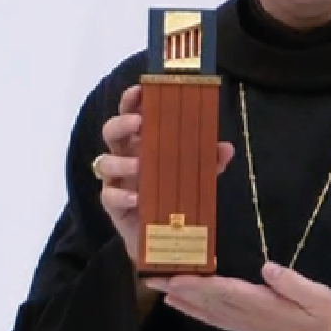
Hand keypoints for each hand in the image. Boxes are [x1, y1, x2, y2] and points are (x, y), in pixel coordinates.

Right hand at [92, 84, 235, 263]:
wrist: (165, 240)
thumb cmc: (176, 197)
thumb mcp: (198, 177)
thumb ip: (210, 162)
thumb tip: (226, 148)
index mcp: (142, 143)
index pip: (131, 114)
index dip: (131, 100)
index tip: (140, 89)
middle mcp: (125, 157)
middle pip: (110, 132)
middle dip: (121, 124)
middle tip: (139, 124)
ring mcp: (117, 181)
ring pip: (104, 162)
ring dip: (120, 161)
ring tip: (140, 167)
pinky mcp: (114, 206)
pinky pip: (109, 196)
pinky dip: (121, 195)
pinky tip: (136, 198)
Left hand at [144, 262, 330, 330]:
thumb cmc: (329, 321)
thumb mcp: (320, 298)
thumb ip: (293, 284)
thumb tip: (267, 268)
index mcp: (265, 307)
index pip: (225, 293)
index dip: (199, 285)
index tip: (175, 277)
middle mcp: (250, 318)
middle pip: (209, 302)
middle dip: (180, 289)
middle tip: (151, 277)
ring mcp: (248, 326)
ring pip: (209, 312)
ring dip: (184, 300)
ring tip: (160, 289)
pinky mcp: (250, 329)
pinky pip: (217, 320)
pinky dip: (198, 312)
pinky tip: (186, 306)